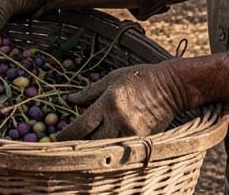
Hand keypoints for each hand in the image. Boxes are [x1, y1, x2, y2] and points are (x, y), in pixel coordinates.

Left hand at [55, 61, 187, 140]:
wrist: (171, 87)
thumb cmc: (140, 78)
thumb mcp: (112, 78)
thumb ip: (89, 91)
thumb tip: (69, 100)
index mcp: (108, 102)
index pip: (81, 126)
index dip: (65, 135)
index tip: (56, 137)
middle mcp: (119, 120)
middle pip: (90, 142)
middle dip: (76, 145)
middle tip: (65, 145)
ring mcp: (131, 132)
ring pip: (104, 149)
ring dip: (92, 148)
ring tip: (83, 144)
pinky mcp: (142, 140)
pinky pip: (120, 148)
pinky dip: (109, 148)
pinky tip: (103, 144)